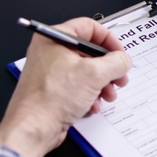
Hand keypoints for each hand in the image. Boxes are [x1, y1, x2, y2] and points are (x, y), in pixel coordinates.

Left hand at [0, 18, 131, 156]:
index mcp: (53, 38)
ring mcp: (51, 72)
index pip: (88, 27)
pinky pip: (77, 87)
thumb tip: (124, 60)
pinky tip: (93, 106)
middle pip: (89, 52)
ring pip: (86, 71)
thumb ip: (116, 62)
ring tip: (108, 95)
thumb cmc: (50, 99)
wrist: (33, 129)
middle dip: (108, 67)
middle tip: (119, 77)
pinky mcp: (53, 90)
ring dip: (102, 84)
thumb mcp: (94, 75)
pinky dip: (89, 95)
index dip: (108, 39)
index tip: (120, 53)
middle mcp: (50, 52)